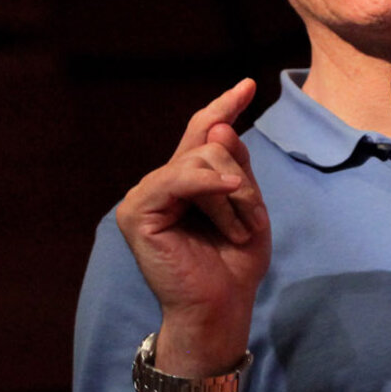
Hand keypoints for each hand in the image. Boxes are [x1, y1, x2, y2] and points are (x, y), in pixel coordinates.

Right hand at [113, 79, 270, 360]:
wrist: (221, 306)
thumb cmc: (234, 263)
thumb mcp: (248, 207)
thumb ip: (237, 166)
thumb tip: (220, 124)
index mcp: (185, 182)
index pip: (202, 133)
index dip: (224, 107)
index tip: (249, 85)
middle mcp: (161, 183)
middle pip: (210, 144)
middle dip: (244, 179)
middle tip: (253, 221)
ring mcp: (144, 195)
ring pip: (202, 159)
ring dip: (235, 195)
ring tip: (240, 231)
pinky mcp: (137, 211)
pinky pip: (182, 178)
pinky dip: (213, 187)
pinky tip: (231, 197)